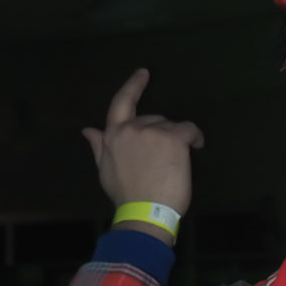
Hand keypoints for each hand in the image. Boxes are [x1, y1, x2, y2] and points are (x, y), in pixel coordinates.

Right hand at [82, 69, 204, 225]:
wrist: (144, 212)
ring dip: (176, 140)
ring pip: (171, 126)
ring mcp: (153, 131)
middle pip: (153, 119)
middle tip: (163, 159)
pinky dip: (195, 137)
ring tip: (174, 163)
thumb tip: (88, 129)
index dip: (133, 86)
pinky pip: (189, 129)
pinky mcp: (173, 138)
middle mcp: (132, 128)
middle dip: (161, 134)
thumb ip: (99, 145)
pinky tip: (197, 147)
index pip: (121, 103)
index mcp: (113, 134)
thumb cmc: (126, 195)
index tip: (143, 73)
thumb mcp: (105, 169)